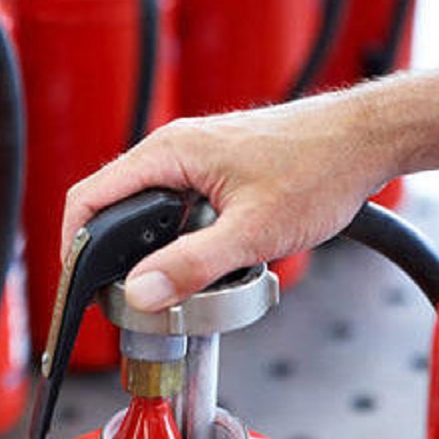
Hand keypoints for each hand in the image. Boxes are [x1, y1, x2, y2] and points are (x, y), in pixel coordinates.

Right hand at [60, 93, 393, 311]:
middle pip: (112, 204)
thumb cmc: (319, 167)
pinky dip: (172, 237)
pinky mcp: (214, 168)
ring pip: (145, 208)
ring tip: (158, 284)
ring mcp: (194, 157)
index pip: (90, 197)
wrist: (364, 141)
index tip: (79, 284)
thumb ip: (191, 265)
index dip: (74, 245)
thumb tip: (140, 293)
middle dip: (107, 253)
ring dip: (143, 246)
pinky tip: (195, 260)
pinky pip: (174, 205)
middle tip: (120, 296)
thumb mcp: (252, 231)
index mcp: (169, 153)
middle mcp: (174, 150)